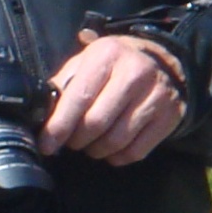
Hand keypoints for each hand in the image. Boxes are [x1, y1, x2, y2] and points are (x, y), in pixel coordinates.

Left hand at [40, 30, 184, 164]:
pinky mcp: (169, 116)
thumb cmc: (114, 64)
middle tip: (72, 141)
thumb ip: (63, 84)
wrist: (161, 61)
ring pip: (116, 141)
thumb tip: (41, 114)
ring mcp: (156, 95)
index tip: (47, 144)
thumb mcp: (86, 62)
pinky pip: (136, 152)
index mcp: (107, 55)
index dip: (59, 126)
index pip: (79, 98)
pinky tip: (111, 149)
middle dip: (77, 140)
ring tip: (91, 144)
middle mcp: (135, 73)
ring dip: (96, 150)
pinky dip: (117, 157)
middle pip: (96, 123)